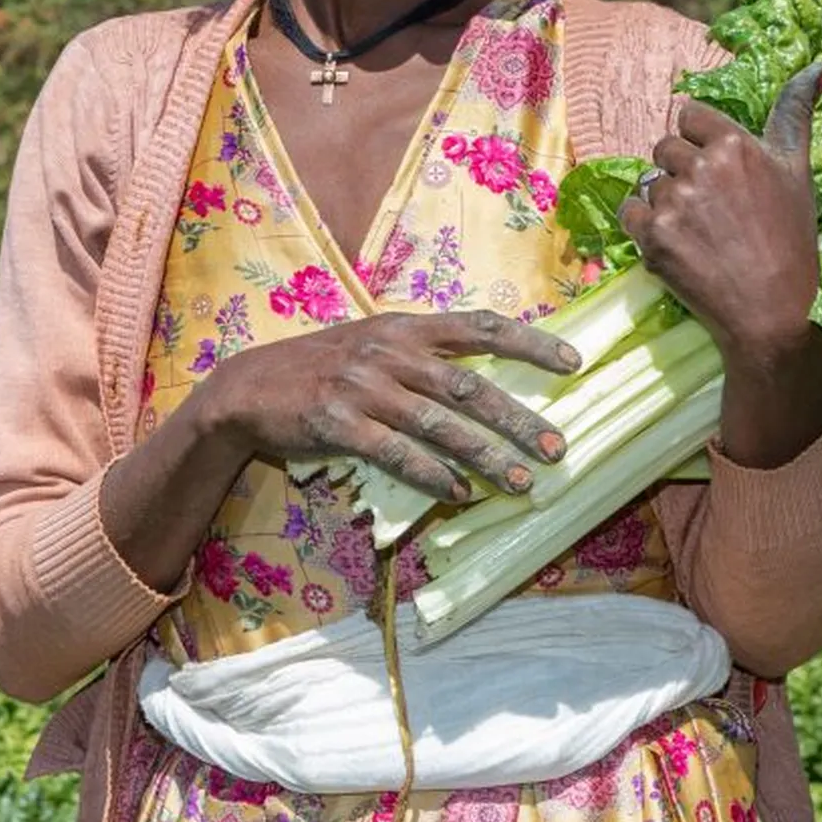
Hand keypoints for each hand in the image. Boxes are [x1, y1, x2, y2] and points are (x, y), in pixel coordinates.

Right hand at [182, 309, 578, 503]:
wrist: (248, 387)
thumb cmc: (321, 366)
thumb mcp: (372, 341)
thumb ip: (422, 353)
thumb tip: (483, 379)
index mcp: (404, 327)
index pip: (480, 327)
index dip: (530, 342)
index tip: (573, 361)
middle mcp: (389, 351)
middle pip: (470, 385)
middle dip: (519, 418)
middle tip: (556, 447)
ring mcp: (363, 387)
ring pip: (439, 424)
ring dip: (486, 456)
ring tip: (521, 481)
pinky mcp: (339, 423)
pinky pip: (396, 453)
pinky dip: (432, 475)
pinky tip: (459, 494)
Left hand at [619, 61, 821, 371]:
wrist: (775, 312)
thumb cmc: (793, 239)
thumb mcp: (799, 170)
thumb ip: (798, 112)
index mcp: (736, 144)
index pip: (689, 116)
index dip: (700, 141)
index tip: (717, 170)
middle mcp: (701, 167)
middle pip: (665, 148)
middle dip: (681, 172)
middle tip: (711, 208)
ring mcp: (674, 203)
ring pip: (649, 182)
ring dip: (665, 201)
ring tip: (700, 231)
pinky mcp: (652, 237)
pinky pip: (629, 211)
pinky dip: (644, 225)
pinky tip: (675, 242)